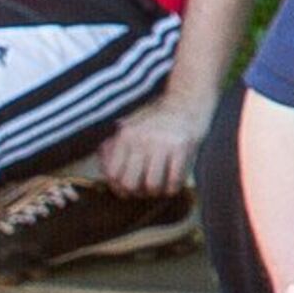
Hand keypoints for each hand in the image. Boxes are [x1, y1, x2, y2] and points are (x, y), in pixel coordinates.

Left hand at [92, 91, 212, 196]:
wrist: (188, 99)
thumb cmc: (156, 118)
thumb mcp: (129, 126)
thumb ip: (112, 147)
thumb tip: (105, 172)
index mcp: (125, 135)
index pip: (113, 174)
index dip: (118, 188)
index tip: (127, 190)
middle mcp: (141, 139)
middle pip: (130, 183)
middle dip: (137, 193)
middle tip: (144, 191)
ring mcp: (163, 143)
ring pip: (152, 185)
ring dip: (156, 192)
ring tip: (160, 187)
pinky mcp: (183, 147)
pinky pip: (174, 180)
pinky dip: (172, 188)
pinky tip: (173, 183)